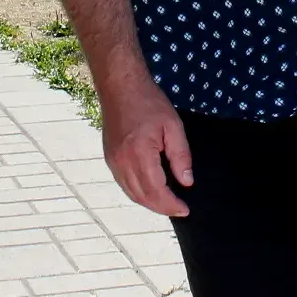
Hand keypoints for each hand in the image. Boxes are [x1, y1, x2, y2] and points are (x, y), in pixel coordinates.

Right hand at [101, 74, 192, 216]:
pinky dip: (137, 192)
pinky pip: (123, 183)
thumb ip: (180, 156)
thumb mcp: (173, 125)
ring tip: (167, 203)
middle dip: (161, 208)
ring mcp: (113, 161)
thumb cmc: (149, 102)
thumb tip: (186, 182)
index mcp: (140, 154)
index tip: (185, 209)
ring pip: (131, 193)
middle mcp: (123, 162)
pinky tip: (150, 190)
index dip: (171, 205)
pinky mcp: (109, 158)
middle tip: (178, 209)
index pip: (156, 191)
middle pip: (142, 197)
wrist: (120, 86)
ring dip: (149, 202)